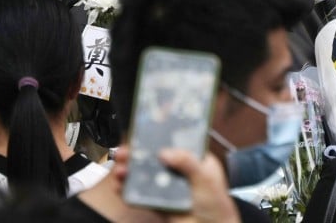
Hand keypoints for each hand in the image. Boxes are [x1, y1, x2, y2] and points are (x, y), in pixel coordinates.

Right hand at [110, 147, 238, 222]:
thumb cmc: (216, 204)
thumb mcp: (206, 179)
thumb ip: (187, 163)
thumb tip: (164, 152)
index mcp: (193, 159)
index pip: (174, 142)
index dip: (157, 136)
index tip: (141, 131)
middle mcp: (178, 170)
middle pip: (154, 158)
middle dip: (137, 154)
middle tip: (123, 152)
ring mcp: (167, 186)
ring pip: (145, 175)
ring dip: (130, 171)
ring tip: (119, 170)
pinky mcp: (158, 203)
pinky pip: (141, 195)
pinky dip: (129, 190)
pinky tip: (120, 187)